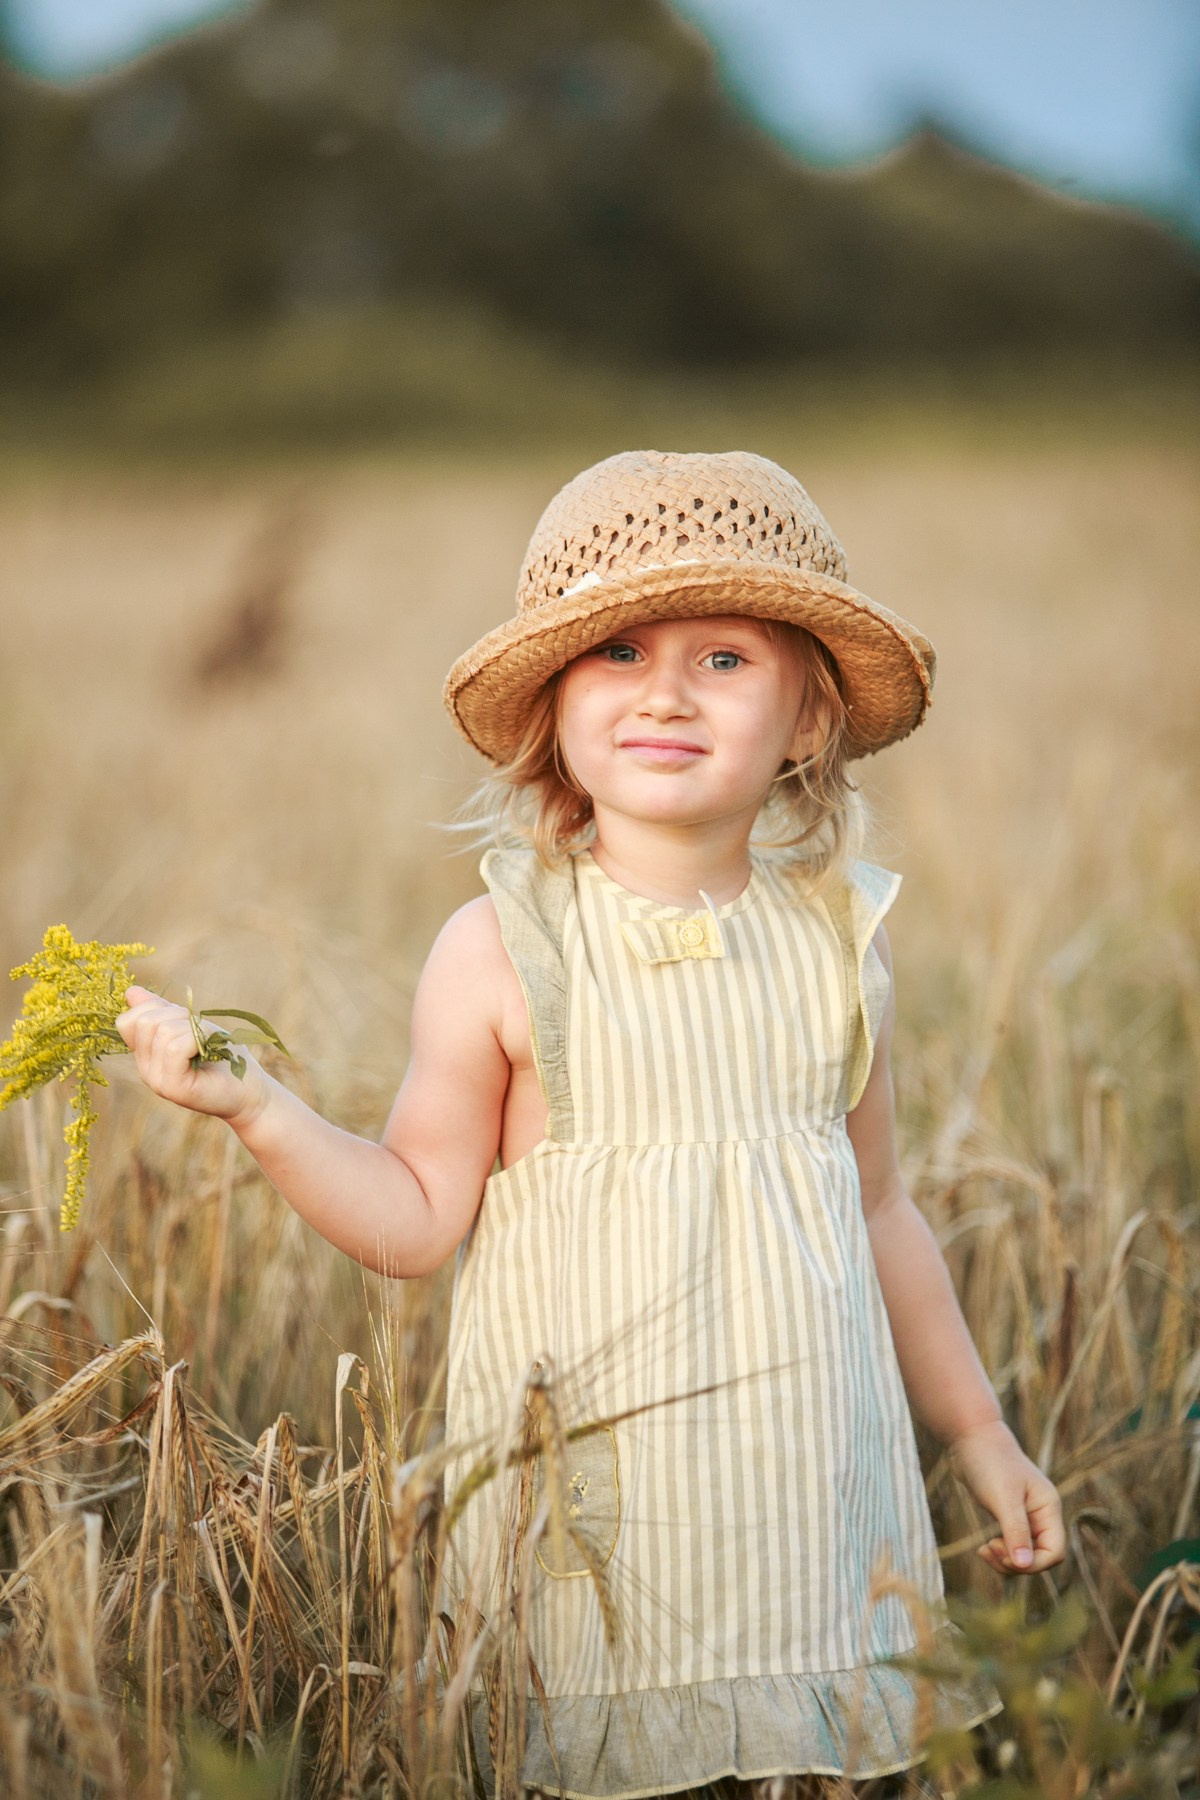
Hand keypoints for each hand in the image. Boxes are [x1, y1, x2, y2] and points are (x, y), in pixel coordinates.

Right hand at [115, 985, 269, 1128]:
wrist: (250, 1091)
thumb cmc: (225, 1056)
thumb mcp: (191, 1026)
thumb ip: (161, 1011)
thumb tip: (131, 991)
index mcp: (147, 1054)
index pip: (127, 1021)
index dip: (155, 1009)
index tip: (185, 1019)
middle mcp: (146, 1069)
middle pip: (144, 1021)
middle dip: (177, 1016)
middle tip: (200, 1034)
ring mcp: (156, 1080)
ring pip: (162, 1031)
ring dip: (193, 1029)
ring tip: (207, 1045)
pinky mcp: (173, 1087)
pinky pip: (175, 1048)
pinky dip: (197, 1040)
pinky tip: (208, 1052)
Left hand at [948, 1418, 1064, 1574]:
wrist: (969, 1437)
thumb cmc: (989, 1462)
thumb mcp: (1003, 1498)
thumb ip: (1015, 1531)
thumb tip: (1024, 1565)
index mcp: (1048, 1508)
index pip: (1055, 1551)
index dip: (1032, 1563)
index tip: (1004, 1555)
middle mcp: (1042, 1514)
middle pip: (1040, 1557)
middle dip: (1015, 1563)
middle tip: (988, 1550)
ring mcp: (1026, 1515)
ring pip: (1025, 1554)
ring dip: (1005, 1560)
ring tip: (983, 1550)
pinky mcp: (1009, 1515)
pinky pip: (1012, 1546)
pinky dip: (1000, 1552)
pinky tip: (983, 1548)